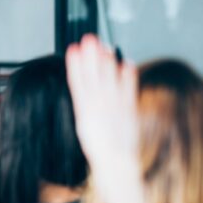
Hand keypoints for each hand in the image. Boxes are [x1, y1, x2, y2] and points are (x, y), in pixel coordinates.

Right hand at [66, 34, 138, 170]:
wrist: (115, 163)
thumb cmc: (101, 147)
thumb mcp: (86, 125)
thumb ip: (88, 106)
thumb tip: (87, 89)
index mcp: (84, 111)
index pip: (77, 82)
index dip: (75, 64)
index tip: (73, 49)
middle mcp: (98, 107)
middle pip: (93, 76)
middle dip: (91, 56)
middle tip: (90, 38)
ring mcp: (114, 107)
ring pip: (109, 79)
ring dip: (107, 61)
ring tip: (105, 46)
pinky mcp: (129, 110)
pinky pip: (129, 89)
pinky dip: (128, 75)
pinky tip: (127, 62)